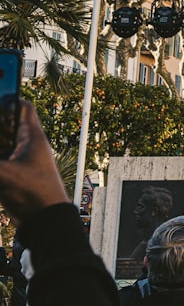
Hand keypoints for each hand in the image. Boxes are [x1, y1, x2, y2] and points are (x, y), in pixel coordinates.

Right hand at [0, 102, 69, 221]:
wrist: (45, 220)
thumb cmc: (33, 193)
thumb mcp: (3, 174)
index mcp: (31, 137)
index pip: (22, 107)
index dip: (7, 99)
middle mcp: (25, 144)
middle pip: (6, 124)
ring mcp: (18, 158)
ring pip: (3, 142)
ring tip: (2, 160)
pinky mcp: (11, 173)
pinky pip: (1, 158)